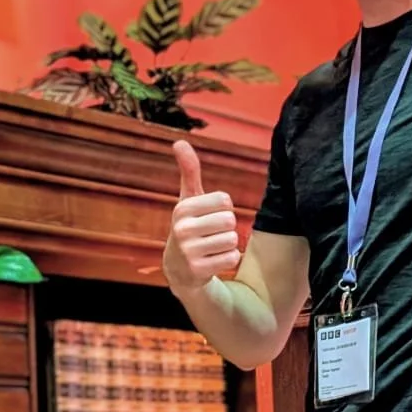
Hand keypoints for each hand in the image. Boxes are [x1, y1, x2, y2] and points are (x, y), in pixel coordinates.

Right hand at [164, 140, 241, 292]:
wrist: (179, 269)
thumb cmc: (189, 227)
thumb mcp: (187, 200)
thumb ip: (189, 172)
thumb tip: (179, 142)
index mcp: (182, 208)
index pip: (225, 200)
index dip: (224, 209)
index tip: (209, 216)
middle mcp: (182, 229)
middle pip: (230, 220)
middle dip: (227, 227)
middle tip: (212, 234)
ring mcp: (189, 251)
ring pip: (233, 240)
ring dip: (228, 244)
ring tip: (211, 247)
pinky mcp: (198, 270)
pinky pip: (232, 257)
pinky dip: (228, 259)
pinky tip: (213, 260)